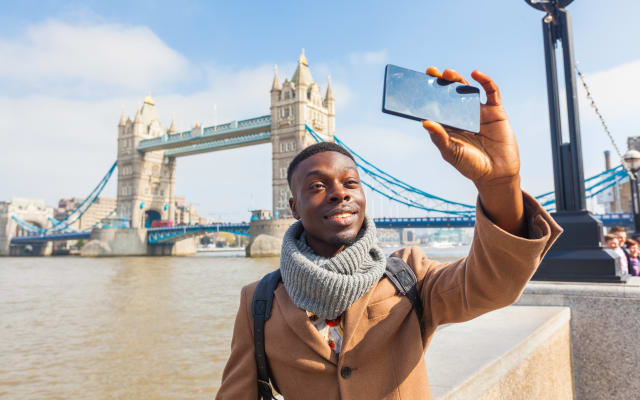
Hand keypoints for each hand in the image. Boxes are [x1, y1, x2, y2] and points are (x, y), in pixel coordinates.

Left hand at [422, 67, 524, 235]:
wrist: (496, 175)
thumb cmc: (470, 166)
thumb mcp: (452, 153)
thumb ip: (439, 138)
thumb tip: (425, 122)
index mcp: (448, 124)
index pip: (436, 104)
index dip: (428, 93)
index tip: (418, 82)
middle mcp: (462, 114)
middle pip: (450, 93)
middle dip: (441, 82)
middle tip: (431, 72)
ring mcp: (479, 111)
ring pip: (467, 89)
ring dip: (457, 79)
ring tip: (448, 74)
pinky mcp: (496, 111)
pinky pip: (491, 91)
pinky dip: (485, 80)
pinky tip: (476, 74)